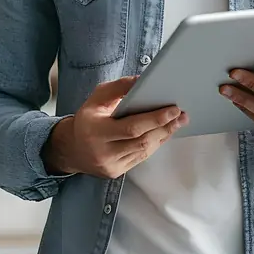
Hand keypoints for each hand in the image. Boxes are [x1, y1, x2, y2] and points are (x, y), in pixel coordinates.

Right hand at [42, 77, 188, 178]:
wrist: (72, 149)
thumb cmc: (87, 119)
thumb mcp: (97, 98)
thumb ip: (119, 87)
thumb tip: (143, 80)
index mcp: (96, 132)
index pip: (131, 127)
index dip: (155, 119)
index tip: (173, 109)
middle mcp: (103, 152)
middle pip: (141, 140)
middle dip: (165, 126)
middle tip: (181, 115)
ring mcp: (111, 165)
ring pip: (144, 151)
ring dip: (164, 135)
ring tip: (178, 122)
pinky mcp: (117, 172)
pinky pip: (141, 158)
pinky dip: (155, 144)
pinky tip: (164, 133)